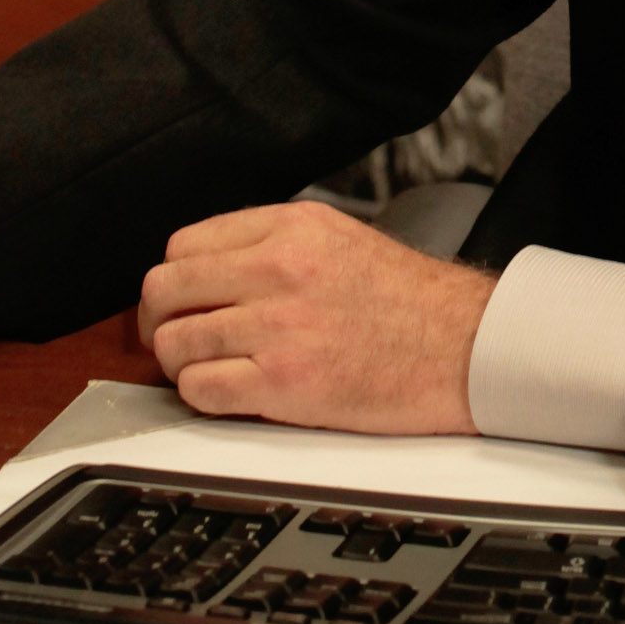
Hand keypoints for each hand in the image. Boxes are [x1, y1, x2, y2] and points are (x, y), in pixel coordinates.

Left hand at [138, 201, 491, 434]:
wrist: (464, 349)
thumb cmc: (411, 304)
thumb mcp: (341, 240)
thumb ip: (275, 245)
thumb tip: (207, 270)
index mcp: (292, 228)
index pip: (185, 244)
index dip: (175, 279)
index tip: (182, 300)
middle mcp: (280, 268)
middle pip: (165, 288)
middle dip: (160, 319)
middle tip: (175, 337)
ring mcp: (279, 326)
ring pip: (175, 342)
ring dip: (180, 362)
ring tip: (209, 368)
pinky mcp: (283, 383)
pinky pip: (199, 389)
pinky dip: (202, 395)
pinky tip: (230, 391)